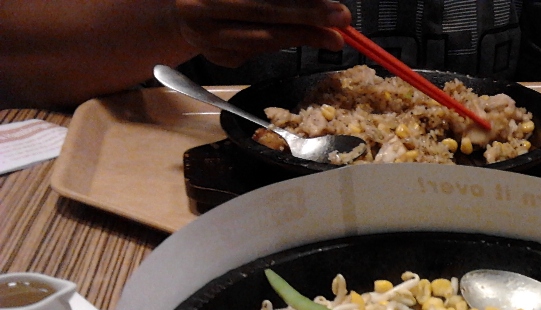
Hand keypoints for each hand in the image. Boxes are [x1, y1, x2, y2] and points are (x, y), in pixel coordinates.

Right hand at [174, 0, 351, 66]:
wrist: (183, 13)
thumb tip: (320, 0)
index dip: (299, 2)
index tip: (330, 5)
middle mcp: (201, 7)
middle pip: (264, 14)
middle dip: (307, 18)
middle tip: (341, 19)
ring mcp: (207, 37)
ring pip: (263, 40)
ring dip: (302, 38)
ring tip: (331, 37)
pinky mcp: (218, 58)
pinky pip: (257, 53)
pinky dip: (280, 45)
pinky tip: (296, 37)